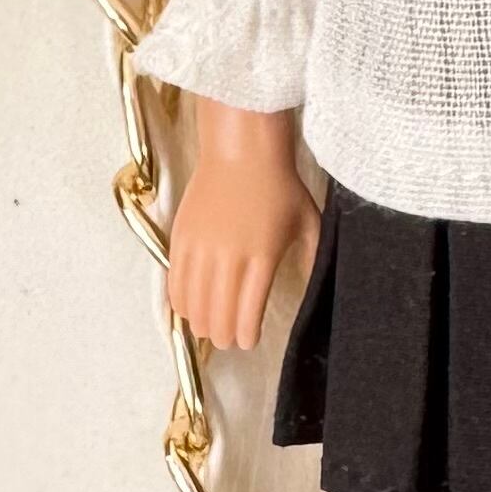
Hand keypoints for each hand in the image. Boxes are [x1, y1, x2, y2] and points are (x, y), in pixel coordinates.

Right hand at [165, 113, 317, 350]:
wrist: (242, 150)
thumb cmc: (280, 186)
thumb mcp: (309, 223)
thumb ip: (313, 261)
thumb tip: (315, 292)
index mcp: (262, 257)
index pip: (247, 312)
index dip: (246, 335)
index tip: (248, 341)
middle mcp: (228, 257)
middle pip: (217, 314)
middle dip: (223, 335)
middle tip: (229, 340)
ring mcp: (201, 247)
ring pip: (193, 303)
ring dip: (200, 322)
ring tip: (208, 328)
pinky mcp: (181, 237)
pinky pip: (174, 281)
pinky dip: (179, 301)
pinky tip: (186, 309)